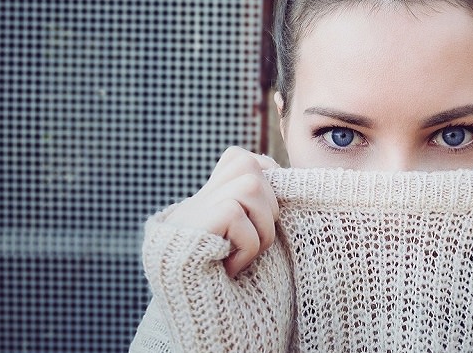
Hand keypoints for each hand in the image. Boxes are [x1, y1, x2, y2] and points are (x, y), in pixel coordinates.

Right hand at [165, 146, 279, 276]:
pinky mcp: (194, 223)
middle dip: (269, 209)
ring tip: (246, 255)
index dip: (265, 179)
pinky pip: (238, 217)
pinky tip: (230, 267)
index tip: (265, 215)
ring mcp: (193, 210)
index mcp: (210, 200)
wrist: (195, 313)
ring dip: (262, 227)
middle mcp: (198, 199)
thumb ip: (253, 210)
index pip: (242, 160)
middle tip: (255, 245)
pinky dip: (246, 247)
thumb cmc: (227, 282)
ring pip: (250, 185)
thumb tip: (279, 177)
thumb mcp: (242, 241)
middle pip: (251, 167)